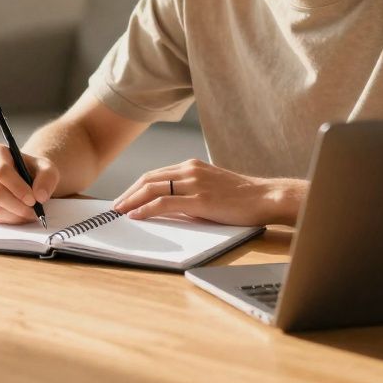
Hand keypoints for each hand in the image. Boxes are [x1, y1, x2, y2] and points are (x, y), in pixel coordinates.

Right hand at [0, 143, 59, 224]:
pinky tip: (18, 216)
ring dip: (14, 215)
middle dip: (16, 205)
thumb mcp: (47, 169)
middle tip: (34, 212)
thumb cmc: (33, 171)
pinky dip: (7, 220)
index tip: (33, 200)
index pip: (1, 171)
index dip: (18, 188)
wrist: (24, 179)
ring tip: (29, 214)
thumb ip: (47, 178)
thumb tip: (40, 196)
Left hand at [111, 159, 301, 226]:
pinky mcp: (199, 199)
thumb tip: (170, 205)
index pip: (155, 174)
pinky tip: (136, 216)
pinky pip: (164, 202)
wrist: (266, 197)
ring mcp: (194, 183)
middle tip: (115, 206)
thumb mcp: (212, 187)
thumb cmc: (242, 197)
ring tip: (120, 212)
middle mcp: (190, 170)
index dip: (136, 186)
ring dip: (132, 201)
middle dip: (129, 193)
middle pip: (148, 179)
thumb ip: (191, 191)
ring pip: (152, 189)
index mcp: (192, 166)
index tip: (125, 198)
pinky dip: (146, 208)